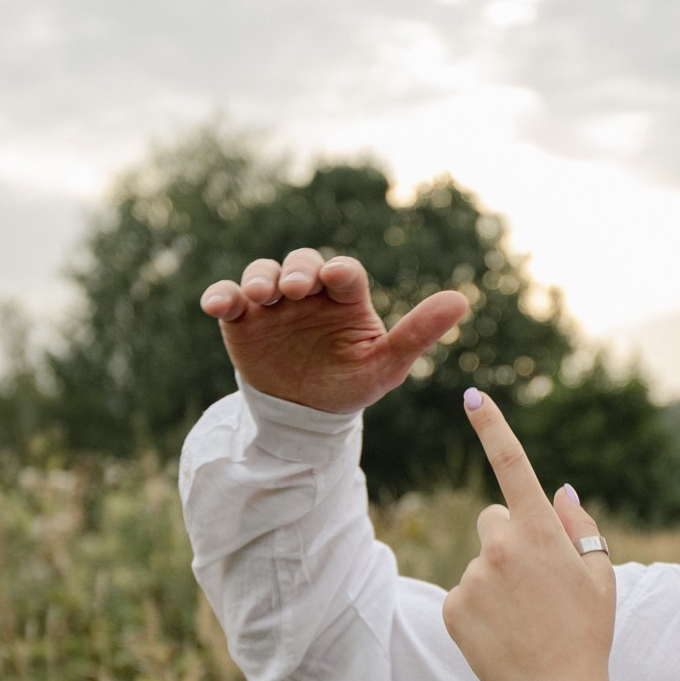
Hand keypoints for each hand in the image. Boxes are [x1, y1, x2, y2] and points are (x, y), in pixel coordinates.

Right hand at [198, 248, 469, 415]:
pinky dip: (220, 295)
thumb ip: (419, 333)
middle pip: (302, 263)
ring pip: (264, 272)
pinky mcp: (243, 318)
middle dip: (297, 271)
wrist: (306, 416)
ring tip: (259, 296)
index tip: (331, 278)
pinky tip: (216, 307)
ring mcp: (274, 302)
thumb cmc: (352, 385)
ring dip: (260, 278)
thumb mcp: (386, 365)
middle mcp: (310, 292)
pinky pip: (228, 296)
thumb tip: (463, 300)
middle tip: (294, 289)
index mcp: (346, 297)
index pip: (344, 272)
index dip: (337, 271)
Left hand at [442, 389, 629, 680]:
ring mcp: (472, 576)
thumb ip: (579, 526)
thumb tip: (561, 491)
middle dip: (510, 538)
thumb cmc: (587, 634)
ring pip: (481, 560)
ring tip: (523, 619)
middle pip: (494, 519)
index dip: (492, 426)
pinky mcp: (451, 606)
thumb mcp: (599, 577)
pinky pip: (464, 593)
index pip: (512, 465)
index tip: (471, 395)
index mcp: (541, 531)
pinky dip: (479, 609)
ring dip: (497, 579)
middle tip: (535, 582)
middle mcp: (500, 545)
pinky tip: (502, 635)